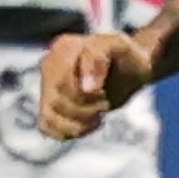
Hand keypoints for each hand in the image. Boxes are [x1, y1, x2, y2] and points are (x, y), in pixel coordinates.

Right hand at [38, 32, 153, 140]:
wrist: (131, 68)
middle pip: (57, 101)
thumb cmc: (126, 55)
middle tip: (104, 100)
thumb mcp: (119, 46)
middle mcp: (49, 65)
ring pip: (50, 116)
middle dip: (87, 107)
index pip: (63, 83)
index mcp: (63, 47)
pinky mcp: (52, 104)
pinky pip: (47, 126)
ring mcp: (48, 86)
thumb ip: (98, 57)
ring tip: (98, 113)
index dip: (87, 94)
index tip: (104, 91)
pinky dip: (68, 131)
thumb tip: (85, 88)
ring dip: (79, 122)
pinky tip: (89, 124)